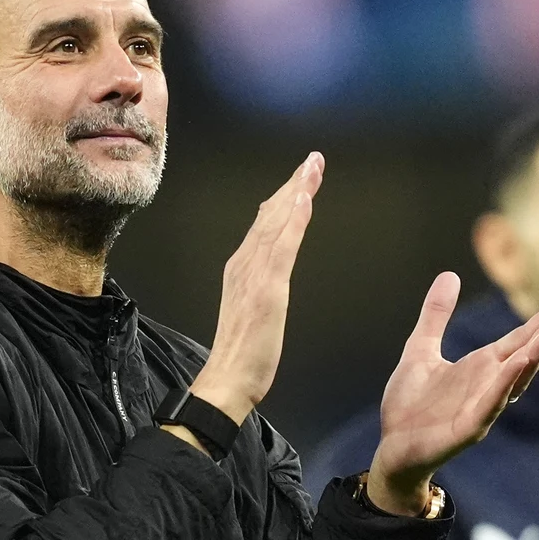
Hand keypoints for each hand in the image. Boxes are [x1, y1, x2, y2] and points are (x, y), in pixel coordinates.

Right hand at [187, 153, 326, 425]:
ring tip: (312, 167)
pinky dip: (292, 220)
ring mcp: (254, 274)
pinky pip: (282, 247)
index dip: (284, 198)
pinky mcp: (267, 289)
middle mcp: (244, 264)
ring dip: (295, 192)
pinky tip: (303, 200)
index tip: (301, 177)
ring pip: (276, 223)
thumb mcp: (252, 311)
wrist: (226, 379)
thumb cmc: (241, 355)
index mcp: (241, 269)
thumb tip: (270, 265)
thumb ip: (259, 285)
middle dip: (292, 185)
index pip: (265, 225)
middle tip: (312, 160)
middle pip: (270, 216)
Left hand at [364, 273, 538, 514]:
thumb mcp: (420, 349)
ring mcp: (482, 407)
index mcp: (480, 367)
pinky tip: (518, 365)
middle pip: (524, 357)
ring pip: (515, 380)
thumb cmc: (409, 404)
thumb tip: (449, 274)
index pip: (517, 341)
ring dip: (533, 358)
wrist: (392, 446)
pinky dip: (505, 384)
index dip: (538, 324)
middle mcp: (488, 385)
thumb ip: (436, 315)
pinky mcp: (470, 427)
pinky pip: (492, 403)